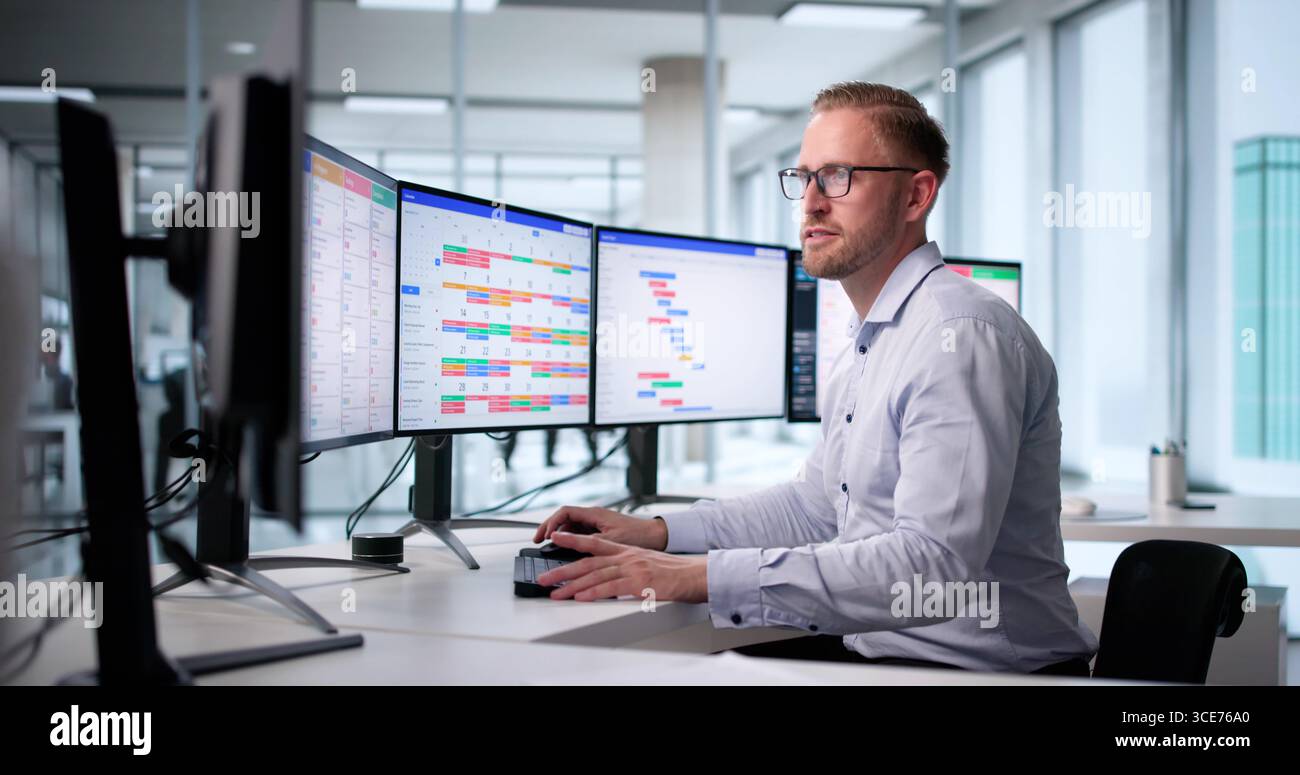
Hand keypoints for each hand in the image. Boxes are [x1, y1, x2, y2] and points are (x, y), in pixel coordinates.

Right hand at [532, 505, 668, 549]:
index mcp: (594, 514)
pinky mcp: (601, 531)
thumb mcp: (610, 541)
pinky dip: (570, 541)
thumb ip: (588, 542)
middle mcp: (594, 516)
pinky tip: (566, 551)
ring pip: (571, 527)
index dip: (551, 523)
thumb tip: (568, 546)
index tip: (543, 536)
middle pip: (564, 519)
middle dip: (549, 528)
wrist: (657, 536)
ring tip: (548, 547)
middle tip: (538, 541)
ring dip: (559, 536)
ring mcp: (597, 523)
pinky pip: (580, 534)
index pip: (565, 513)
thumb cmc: (638, 535)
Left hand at [536, 532, 707, 602]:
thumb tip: (607, 580)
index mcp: (626, 551)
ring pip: (594, 575)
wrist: (696, 574)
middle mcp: (626, 557)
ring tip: (554, 593)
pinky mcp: (639, 582)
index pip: (594, 543)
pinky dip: (593, 592)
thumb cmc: (674, 572)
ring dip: (571, 585)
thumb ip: (626, 569)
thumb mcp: (646, 564)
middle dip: (562, 570)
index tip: (555, 538)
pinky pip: (611, 588)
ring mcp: (632, 568)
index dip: (573, 540)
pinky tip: (580, 597)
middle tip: (543, 578)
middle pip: (587, 561)